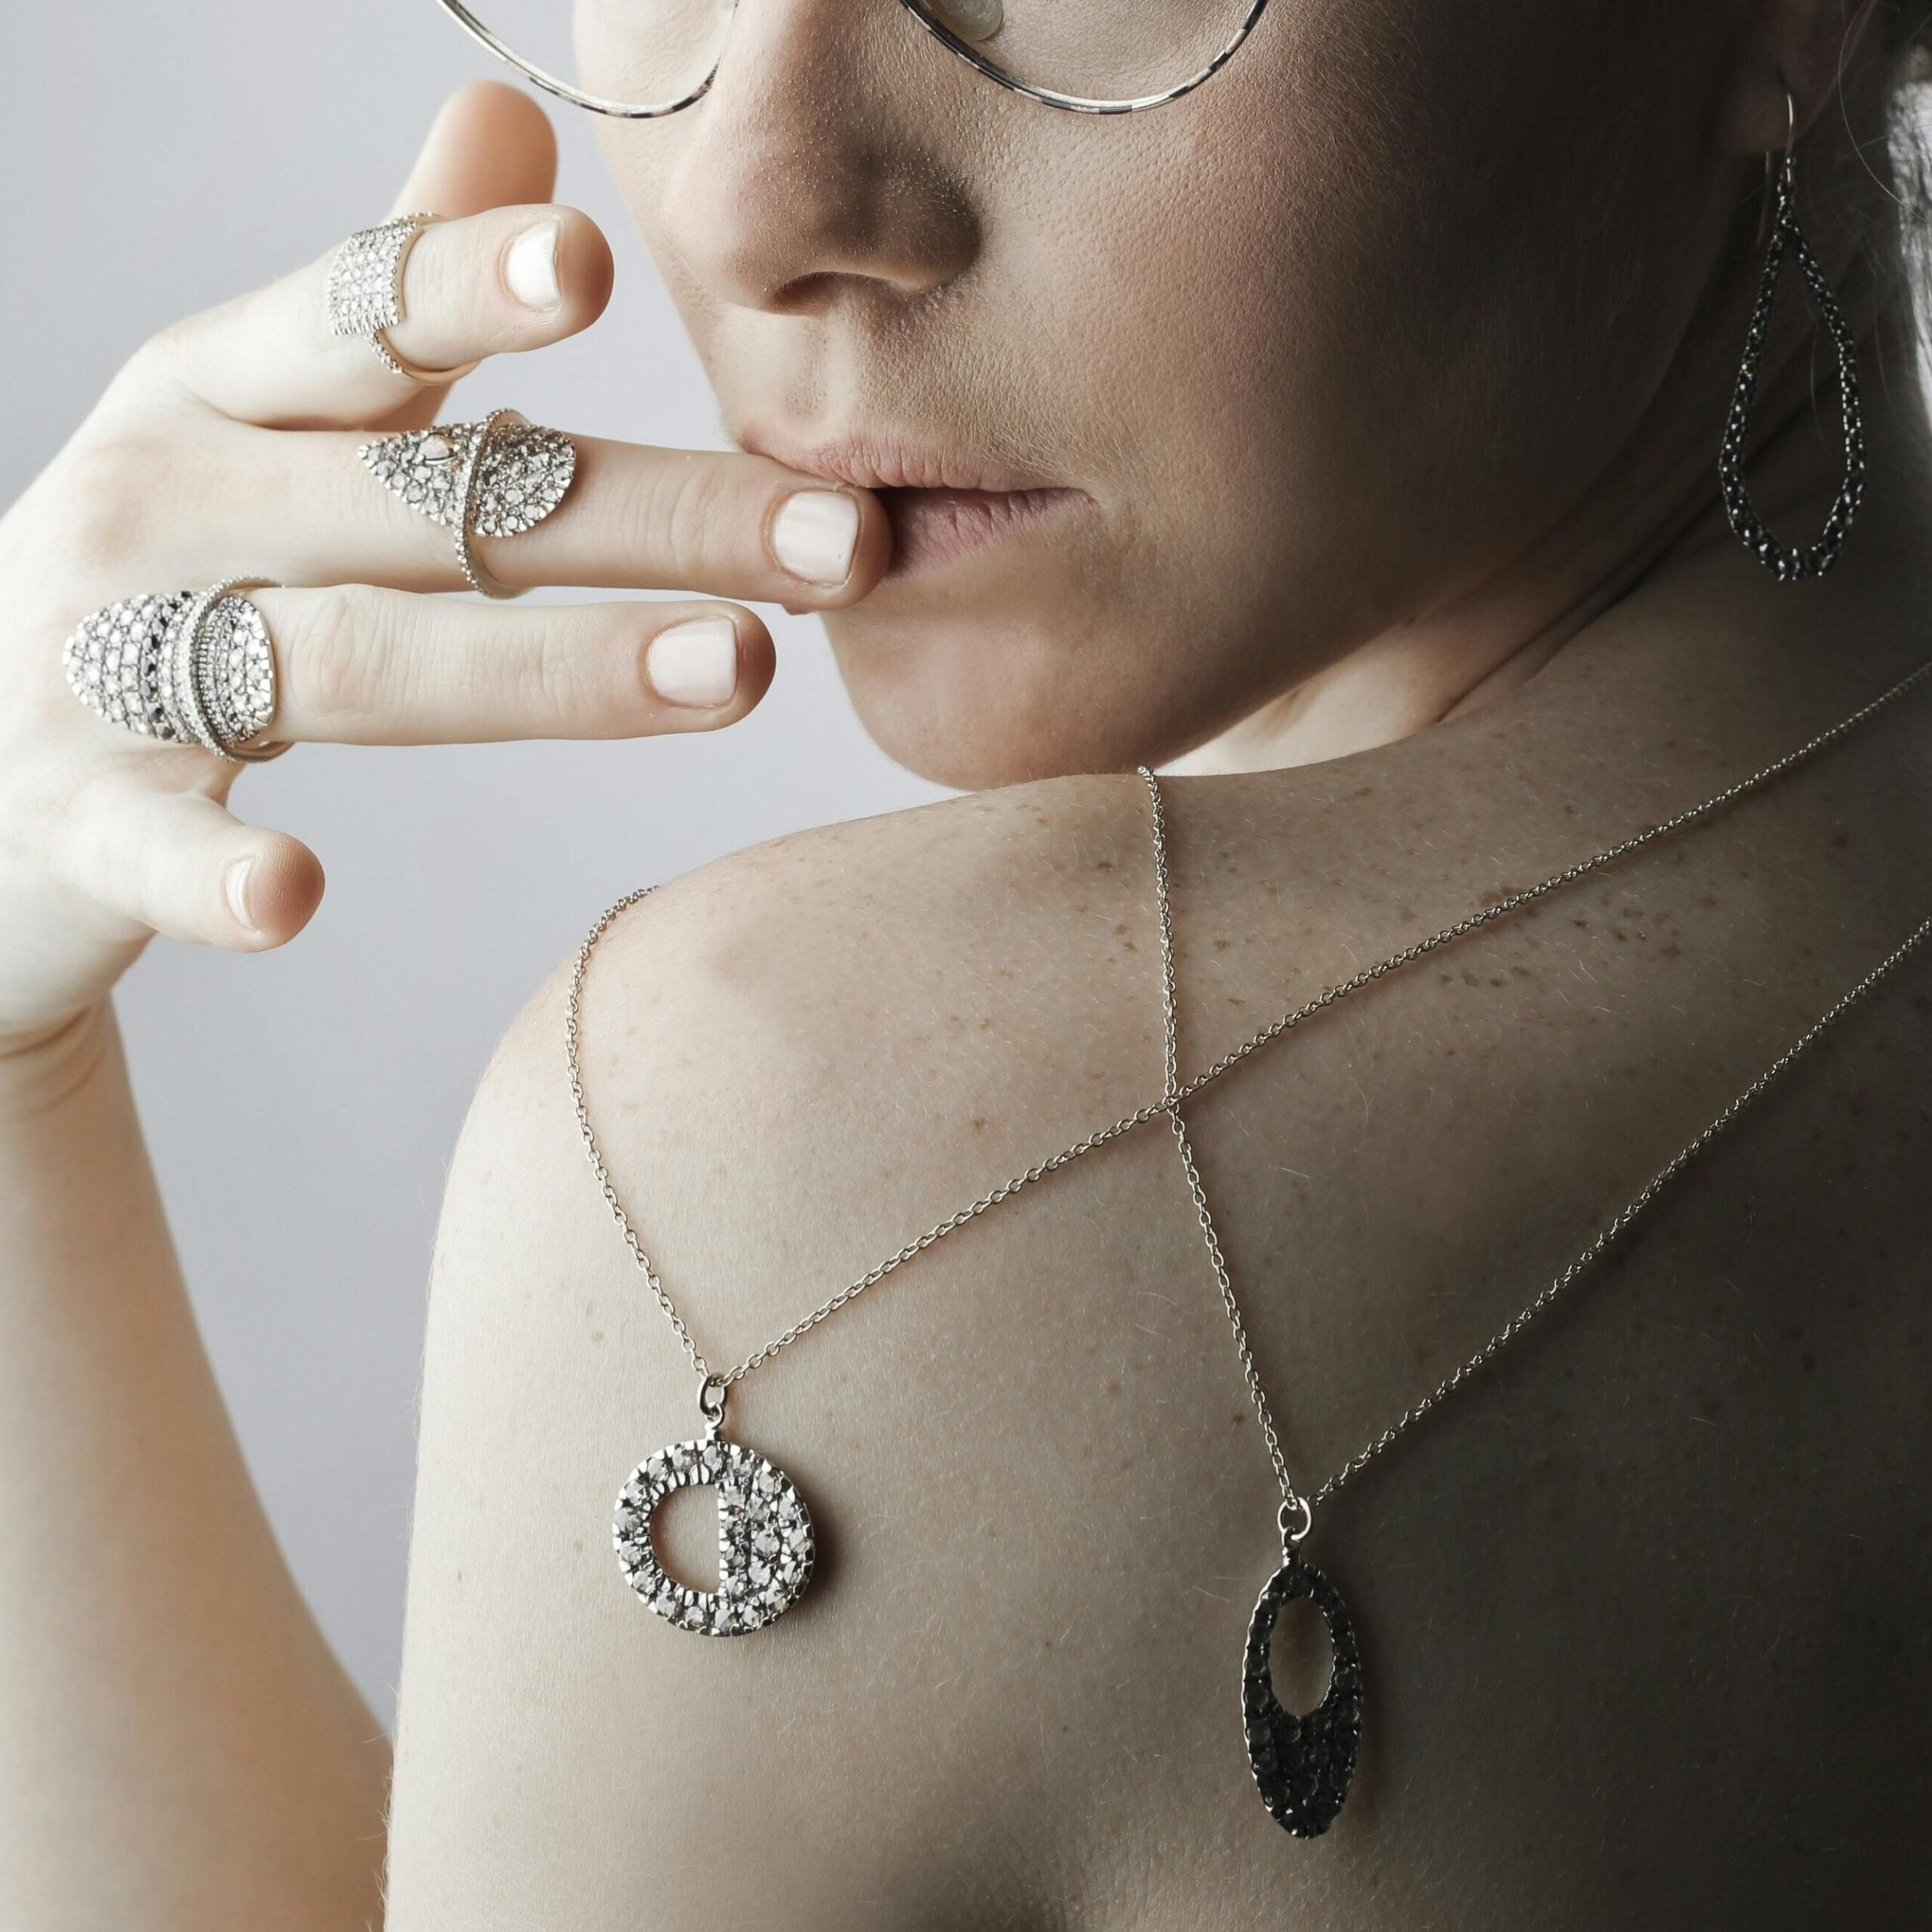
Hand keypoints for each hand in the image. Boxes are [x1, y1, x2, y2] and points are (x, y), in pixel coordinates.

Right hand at [0, 82, 888, 1051]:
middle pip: (428, 501)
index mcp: (220, 391)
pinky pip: (151, 846)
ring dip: (546, 669)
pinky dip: (215, 870)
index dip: (468, 285)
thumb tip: (508, 110)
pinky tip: (295, 896)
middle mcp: (168, 502)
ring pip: (350, 661)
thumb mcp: (265, 413)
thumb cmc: (176, 567)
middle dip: (644, 517)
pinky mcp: (74, 822)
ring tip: (729, 675)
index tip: (598, 272)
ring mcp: (106, 662)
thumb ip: (390, 290)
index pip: (357, 316)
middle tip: (835, 545)